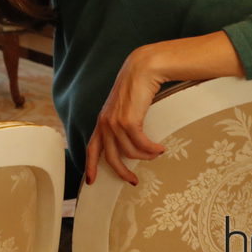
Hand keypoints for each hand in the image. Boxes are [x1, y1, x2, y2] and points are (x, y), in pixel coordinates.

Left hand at [85, 45, 165, 185]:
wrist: (141, 70)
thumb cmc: (136, 88)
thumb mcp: (123, 109)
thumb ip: (122, 125)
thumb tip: (130, 143)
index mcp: (101, 122)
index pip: (92, 148)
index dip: (90, 166)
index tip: (90, 181)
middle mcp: (105, 123)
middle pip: (110, 157)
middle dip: (122, 172)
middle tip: (134, 181)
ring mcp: (115, 123)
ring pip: (130, 152)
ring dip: (145, 156)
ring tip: (156, 153)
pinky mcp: (128, 121)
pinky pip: (141, 144)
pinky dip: (152, 149)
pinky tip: (160, 148)